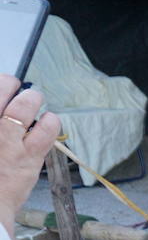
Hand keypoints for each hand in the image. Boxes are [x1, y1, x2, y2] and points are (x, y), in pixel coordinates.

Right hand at [0, 76, 60, 239]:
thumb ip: (0, 124)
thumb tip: (7, 113)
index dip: (1, 84)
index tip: (3, 84)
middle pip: (3, 87)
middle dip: (10, 84)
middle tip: (13, 86)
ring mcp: (8, 141)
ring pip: (25, 104)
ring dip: (31, 98)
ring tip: (32, 99)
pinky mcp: (29, 155)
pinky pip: (48, 128)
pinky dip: (50, 121)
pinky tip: (48, 121)